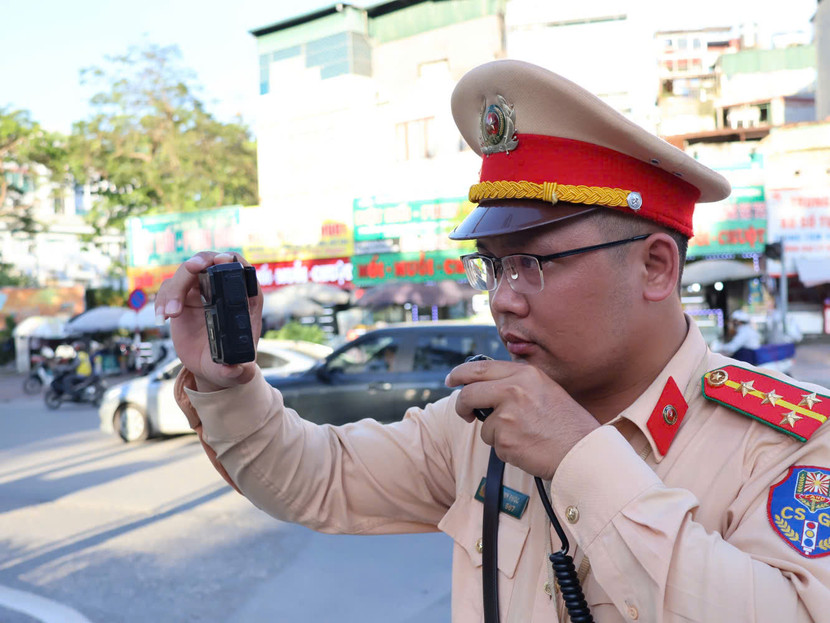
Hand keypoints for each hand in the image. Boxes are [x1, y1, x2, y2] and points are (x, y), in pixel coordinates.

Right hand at [155, 252, 262, 391]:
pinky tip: (163, 319)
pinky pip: (168, 288)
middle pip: (210, 263)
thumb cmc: (231, 364)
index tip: (221, 261)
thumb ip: (239, 371)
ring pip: (185, 273)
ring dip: (175, 289)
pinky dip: (162, 299)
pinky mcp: (183, 299)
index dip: (231, 261)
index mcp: (244, 299)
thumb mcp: (237, 372)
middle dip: (200, 261)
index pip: (240, 269)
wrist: (214, 368)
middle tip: (191, 268)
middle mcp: (223, 290)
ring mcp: (201, 292)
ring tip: (171, 314)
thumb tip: (234, 369)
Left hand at [446, 359, 599, 479]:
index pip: (481, 369)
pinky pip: (494, 444)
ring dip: (496, 434)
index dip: (460, 373)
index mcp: (526, 374)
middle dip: (462, 404)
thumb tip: (486, 387)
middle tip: (464, 413)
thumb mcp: (545, 390)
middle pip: (469, 393)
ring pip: (484, 424)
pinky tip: (527, 447)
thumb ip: (518, 384)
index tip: (451, 379)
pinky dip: (506, 449)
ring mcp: (508, 415)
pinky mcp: (505, 439)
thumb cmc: (567, 424)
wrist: (582, 452)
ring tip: (525, 436)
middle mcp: (514, 390)